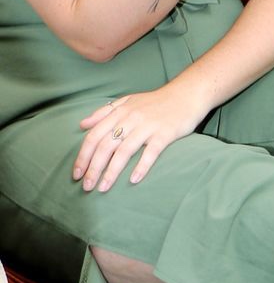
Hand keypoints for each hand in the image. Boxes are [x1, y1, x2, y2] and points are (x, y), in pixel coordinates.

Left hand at [74, 79, 208, 191]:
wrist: (187, 94)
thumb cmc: (156, 101)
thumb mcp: (128, 101)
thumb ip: (104, 112)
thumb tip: (82, 124)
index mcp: (120, 111)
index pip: (94, 136)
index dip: (83, 156)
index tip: (76, 174)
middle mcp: (131, 118)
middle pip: (106, 146)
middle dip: (93, 168)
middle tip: (86, 186)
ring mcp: (148, 126)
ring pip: (124, 151)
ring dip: (111, 172)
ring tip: (103, 188)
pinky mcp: (165, 133)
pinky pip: (151, 152)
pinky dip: (141, 166)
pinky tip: (133, 180)